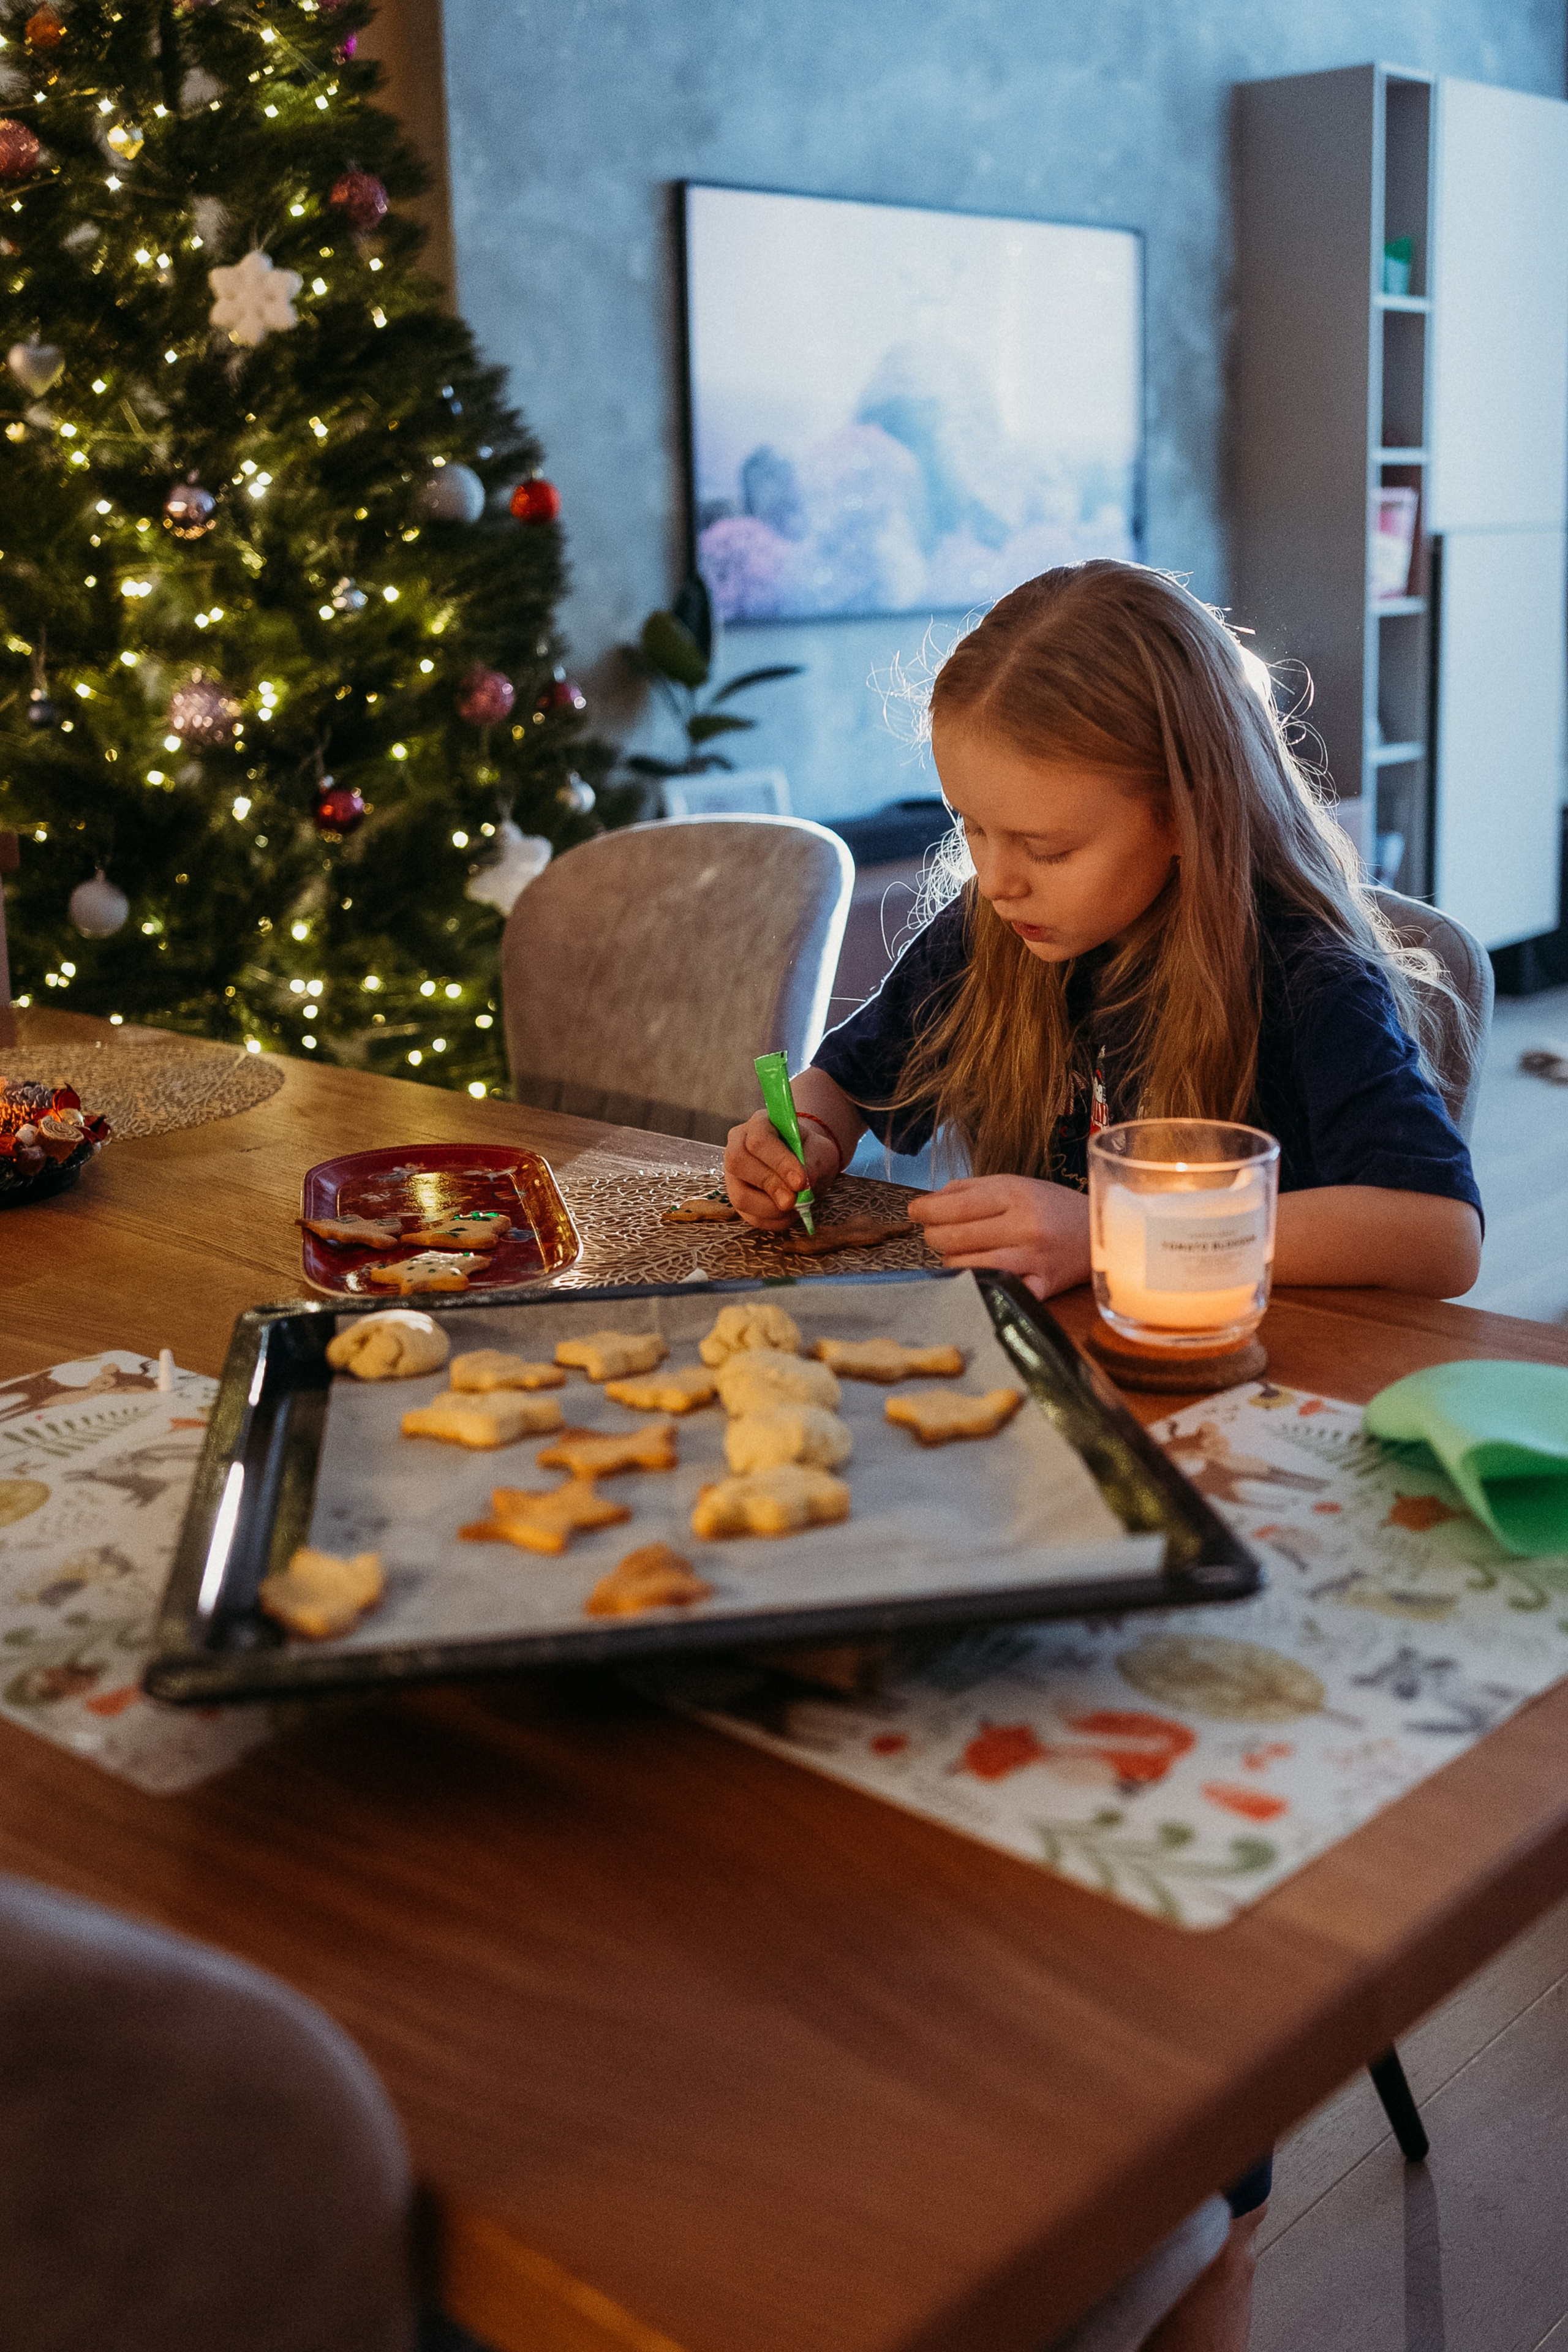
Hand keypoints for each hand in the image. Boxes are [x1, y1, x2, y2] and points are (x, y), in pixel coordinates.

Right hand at [724, 1109, 841, 1227]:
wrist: (804, 1166)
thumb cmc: (809, 1152)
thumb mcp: (820, 1150)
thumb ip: (813, 1162)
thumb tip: (805, 1183)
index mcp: (758, 1125)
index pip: (759, 1141)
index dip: (779, 1162)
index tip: (800, 1181)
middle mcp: (737, 1147)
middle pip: (738, 1163)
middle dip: (770, 1185)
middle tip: (794, 1200)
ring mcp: (734, 1175)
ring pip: (740, 1196)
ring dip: (771, 1208)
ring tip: (795, 1206)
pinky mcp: (738, 1199)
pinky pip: (749, 1216)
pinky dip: (773, 1220)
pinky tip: (789, 1214)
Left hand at [908, 1175, 1090, 1298]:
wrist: (1104, 1233)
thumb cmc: (1053, 1207)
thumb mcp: (1015, 1184)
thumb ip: (971, 1189)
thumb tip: (931, 1199)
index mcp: (1015, 1194)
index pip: (955, 1205)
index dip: (925, 1210)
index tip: (915, 1211)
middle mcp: (1024, 1225)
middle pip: (954, 1237)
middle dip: (933, 1235)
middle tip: (934, 1233)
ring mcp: (1033, 1259)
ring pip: (966, 1265)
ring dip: (951, 1259)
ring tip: (956, 1250)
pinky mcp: (1041, 1286)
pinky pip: (995, 1289)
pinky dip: (978, 1283)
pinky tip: (975, 1273)